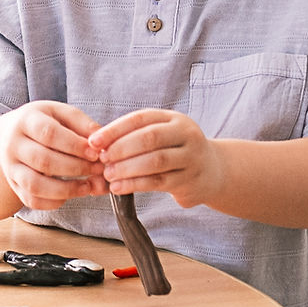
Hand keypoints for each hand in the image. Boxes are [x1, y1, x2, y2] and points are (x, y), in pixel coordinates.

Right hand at [0, 101, 104, 210]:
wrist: (12, 135)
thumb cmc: (44, 123)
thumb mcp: (61, 114)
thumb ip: (82, 124)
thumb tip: (101, 141)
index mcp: (27, 120)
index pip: (49, 133)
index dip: (74, 145)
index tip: (95, 153)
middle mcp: (13, 144)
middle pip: (43, 160)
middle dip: (76, 168)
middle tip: (98, 170)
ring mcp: (11, 167)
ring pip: (35, 184)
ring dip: (66, 189)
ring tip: (87, 187)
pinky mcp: (14, 185)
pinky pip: (31, 200)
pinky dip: (53, 202)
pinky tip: (69, 194)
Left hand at [88, 109, 222, 208]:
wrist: (213, 171)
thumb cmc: (175, 150)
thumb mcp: (162, 135)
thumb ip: (135, 135)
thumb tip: (98, 143)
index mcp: (174, 118)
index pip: (141, 118)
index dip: (115, 129)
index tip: (94, 140)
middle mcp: (186, 134)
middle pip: (149, 138)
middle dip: (121, 148)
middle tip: (102, 159)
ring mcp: (192, 157)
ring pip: (155, 161)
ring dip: (127, 168)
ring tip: (108, 175)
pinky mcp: (190, 180)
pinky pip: (159, 182)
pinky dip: (136, 184)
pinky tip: (119, 187)